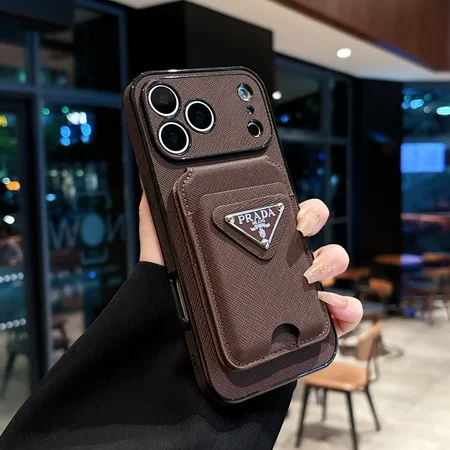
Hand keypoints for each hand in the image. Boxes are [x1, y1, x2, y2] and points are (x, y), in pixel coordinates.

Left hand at [139, 193, 361, 336]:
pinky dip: (346, 310)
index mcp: (248, 250)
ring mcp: (291, 298)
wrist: (181, 369)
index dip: (291, 205)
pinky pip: (337, 317)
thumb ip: (156, 229)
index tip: (290, 204)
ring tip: (314, 272)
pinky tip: (337, 308)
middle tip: (300, 227)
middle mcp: (272, 270)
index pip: (277, 218)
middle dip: (314, 221)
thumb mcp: (161, 266)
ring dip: (332, 260)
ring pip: (327, 268)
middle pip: (308, 235)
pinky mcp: (303, 331)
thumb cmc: (174, 314)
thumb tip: (149, 188)